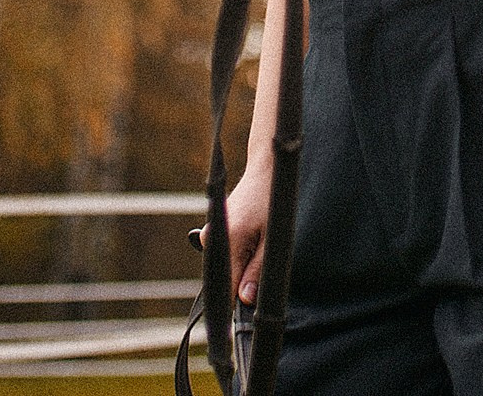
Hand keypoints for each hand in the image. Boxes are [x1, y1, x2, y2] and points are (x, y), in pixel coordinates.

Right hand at [223, 159, 272, 304]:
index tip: (248, 312)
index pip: (225, 287)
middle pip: (225, 277)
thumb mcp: (273, 238)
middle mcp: (211, 238)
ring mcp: (209, 233)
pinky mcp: (214, 229)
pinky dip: (239, 253)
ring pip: (226, 265)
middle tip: (263, 265)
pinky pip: (226, 253)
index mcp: (227, 240)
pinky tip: (253, 236)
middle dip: (243, 281)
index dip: (237, 303)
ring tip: (260, 242)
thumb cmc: (272, 201)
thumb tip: (245, 299)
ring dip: (242, 265)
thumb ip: (257, 271)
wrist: (265, 170)